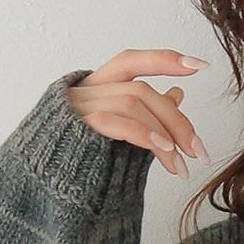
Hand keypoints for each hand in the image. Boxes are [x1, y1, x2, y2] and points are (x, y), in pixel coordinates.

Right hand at [66, 48, 211, 176]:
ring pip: (133, 103)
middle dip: (176, 121)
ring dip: (165, 135)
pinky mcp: (77, 127)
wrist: (43, 183)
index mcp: (96, 86)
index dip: (164, 60)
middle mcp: (86, 89)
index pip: (131, 62)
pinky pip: (117, 121)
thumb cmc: (81, 159)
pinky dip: (145, 134)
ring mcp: (79, 106)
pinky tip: (164, 151)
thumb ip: (146, 111)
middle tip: (198, 151)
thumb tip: (177, 93)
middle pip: (142, 90)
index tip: (201, 65)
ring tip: (181, 165)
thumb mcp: (119, 131)